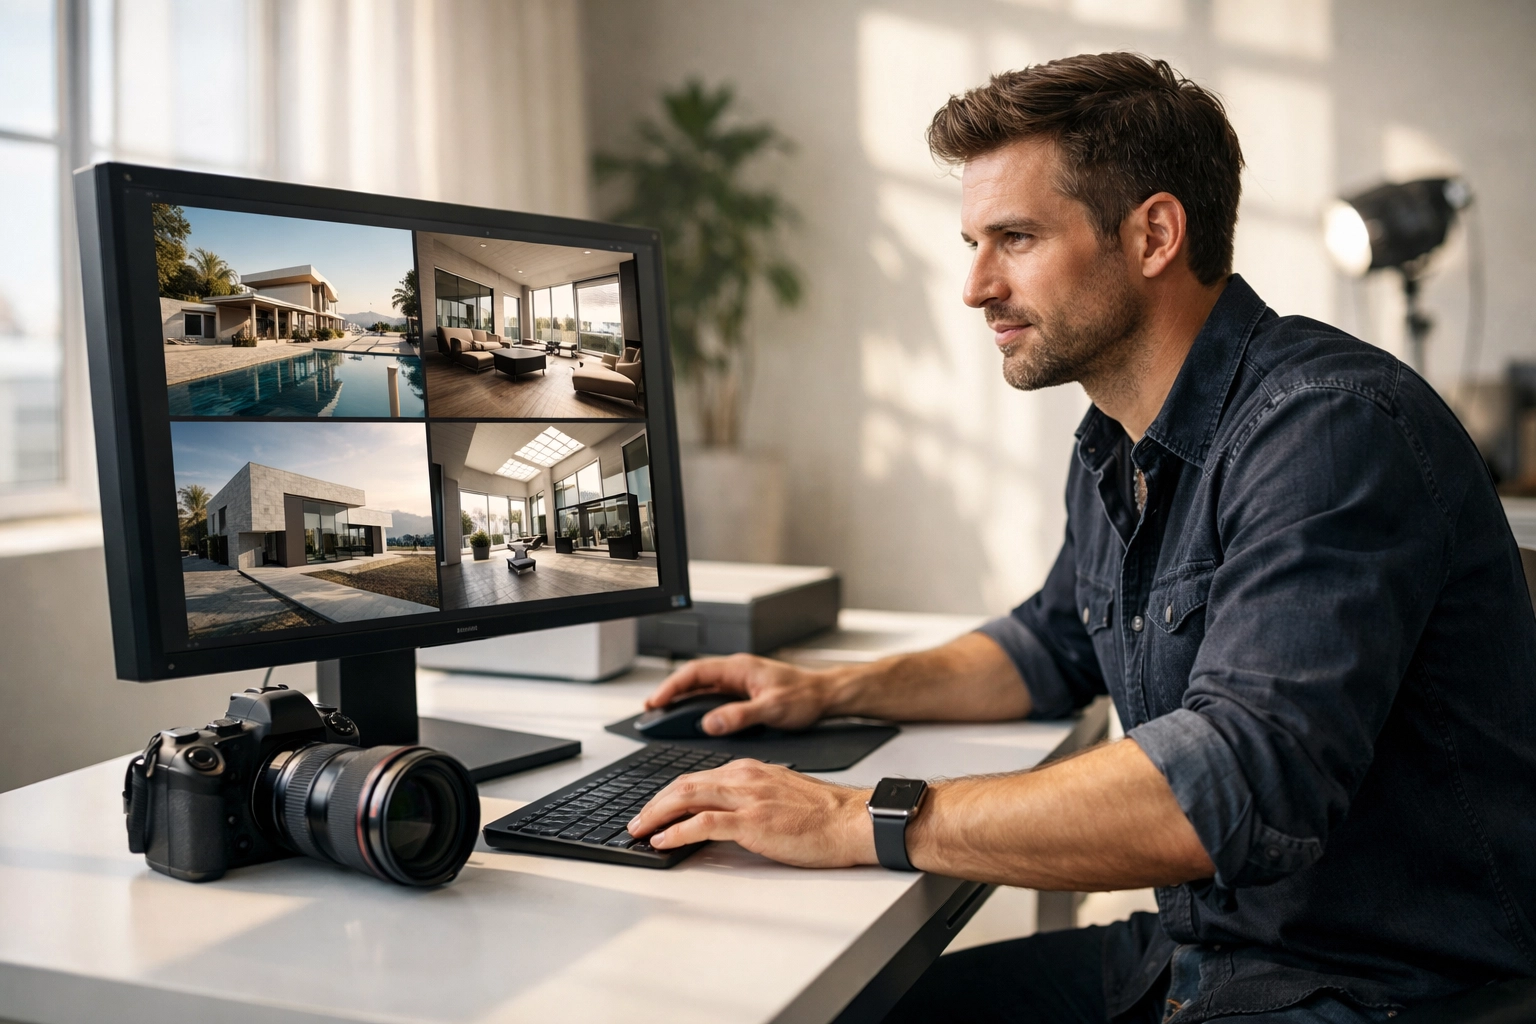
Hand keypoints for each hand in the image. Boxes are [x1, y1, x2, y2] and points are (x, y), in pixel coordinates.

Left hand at [627, 759, 876, 867]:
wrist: (851, 820)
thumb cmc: (823, 813)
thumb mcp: (779, 793)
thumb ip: (750, 797)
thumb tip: (724, 815)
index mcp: (749, 770)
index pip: (697, 778)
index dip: (669, 794)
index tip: (653, 808)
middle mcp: (743, 777)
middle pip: (684, 784)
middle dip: (654, 803)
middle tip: (636, 821)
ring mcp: (747, 798)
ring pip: (687, 798)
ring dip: (656, 815)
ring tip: (639, 831)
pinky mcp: (753, 821)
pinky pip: (703, 823)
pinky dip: (677, 832)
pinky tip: (662, 841)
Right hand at [645, 654, 836, 735]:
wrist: (826, 696)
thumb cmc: (805, 697)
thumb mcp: (771, 708)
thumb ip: (739, 715)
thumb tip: (709, 723)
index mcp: (739, 668)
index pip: (695, 673)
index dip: (671, 686)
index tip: (655, 702)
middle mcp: (736, 672)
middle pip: (693, 679)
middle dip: (670, 693)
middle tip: (651, 711)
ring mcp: (740, 681)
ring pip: (702, 687)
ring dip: (682, 699)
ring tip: (664, 715)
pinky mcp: (745, 692)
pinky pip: (714, 696)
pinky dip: (698, 705)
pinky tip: (692, 717)